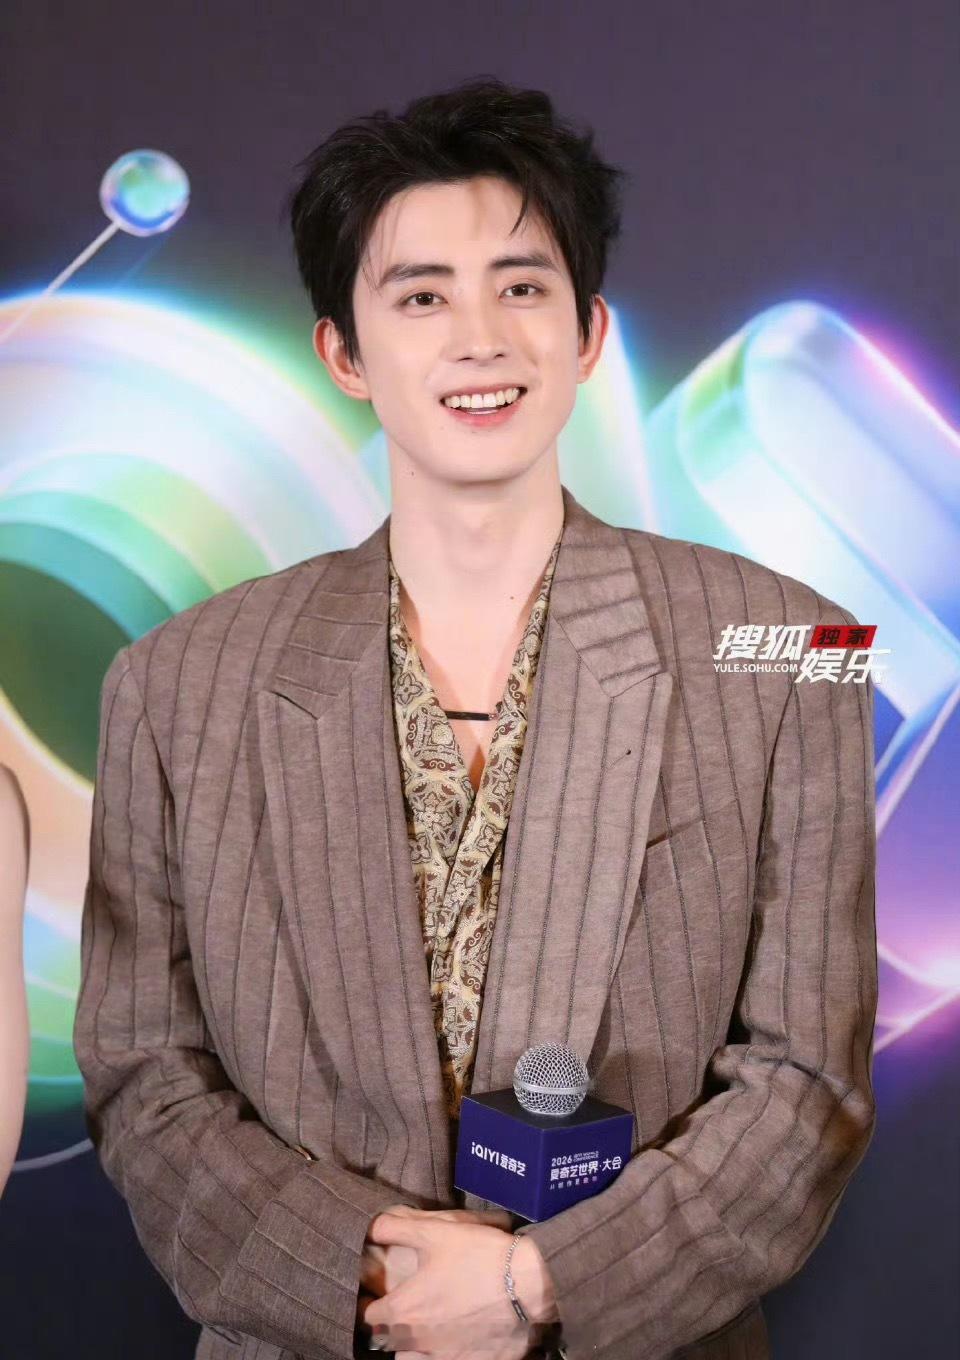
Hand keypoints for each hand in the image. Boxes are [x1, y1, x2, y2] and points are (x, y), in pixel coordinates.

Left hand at [360, 1210, 550, 1358]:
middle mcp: (419, 1341)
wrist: (527, 1284)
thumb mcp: (435, 1231)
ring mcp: (445, 1357)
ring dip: (412, 1349)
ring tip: (424, 1332)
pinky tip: (454, 1341)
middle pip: (390, 1342)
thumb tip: (372, 1227)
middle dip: (392, 1327)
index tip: (376, 1296)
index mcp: (405, 1309)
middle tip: (404, 1310)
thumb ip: (396, 1228)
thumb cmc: (478, 1255)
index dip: (371, 1304)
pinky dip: (444, 1355)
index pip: (370, 1317)